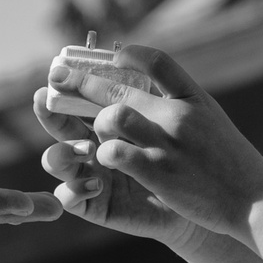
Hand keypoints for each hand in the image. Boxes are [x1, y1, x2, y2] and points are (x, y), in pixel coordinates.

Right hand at [31, 87, 206, 248]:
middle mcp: (93, 148)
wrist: (215, 198)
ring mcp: (91, 176)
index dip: (63, 88)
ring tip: (88, 148)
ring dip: (62, 150)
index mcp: (106, 123)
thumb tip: (121, 56)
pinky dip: (74, 189)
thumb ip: (149, 89)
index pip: (76, 102)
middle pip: (59, 129)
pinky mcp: (96, 206)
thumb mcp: (172, 116)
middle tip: (47, 99)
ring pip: (56, 161)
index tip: (56, 74)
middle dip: (50, 114)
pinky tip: (96, 184)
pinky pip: (70, 198)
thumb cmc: (190, 155)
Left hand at [45, 46, 262, 241]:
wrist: (256, 199)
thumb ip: (181, 97)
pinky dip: (104, 153)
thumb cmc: (229, 159)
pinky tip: (102, 158)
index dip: (127, 53)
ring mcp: (168, 144)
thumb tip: (148, 76)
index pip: (155, 60)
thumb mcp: (210, 117)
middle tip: (57, 76)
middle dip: (81, 81)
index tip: (108, 54)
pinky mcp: (159, 173)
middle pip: (121, 86)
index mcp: (192, 97)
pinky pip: (116, 154)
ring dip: (98, 123)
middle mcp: (179, 114)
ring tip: (98, 133)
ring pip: (114, 117)